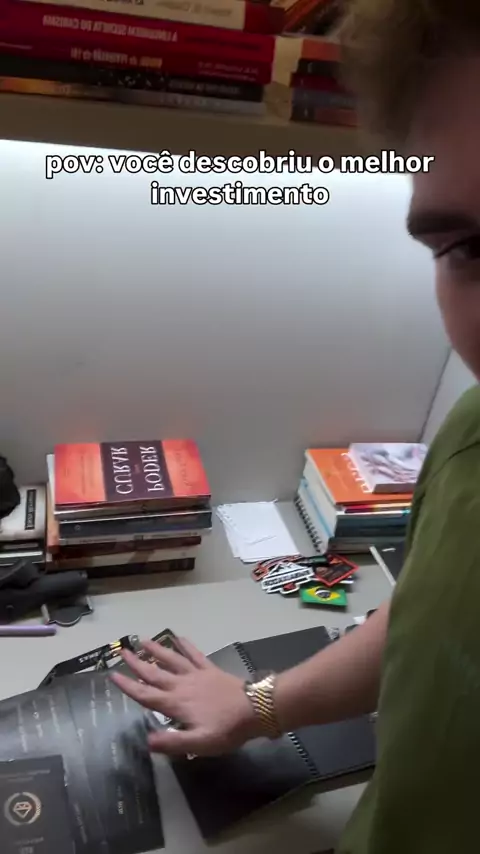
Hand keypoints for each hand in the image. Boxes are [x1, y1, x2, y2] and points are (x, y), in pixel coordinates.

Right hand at [110, 638, 260, 756]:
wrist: (254, 708)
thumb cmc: (226, 729)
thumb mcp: (199, 743)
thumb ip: (172, 742)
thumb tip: (147, 740)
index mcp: (176, 704)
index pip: (146, 695)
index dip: (128, 686)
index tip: (113, 675)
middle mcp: (182, 686)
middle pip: (155, 673)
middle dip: (137, 663)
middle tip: (122, 651)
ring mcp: (196, 675)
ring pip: (172, 660)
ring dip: (157, 650)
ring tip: (144, 640)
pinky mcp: (210, 670)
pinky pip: (195, 655)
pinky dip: (186, 645)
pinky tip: (179, 637)